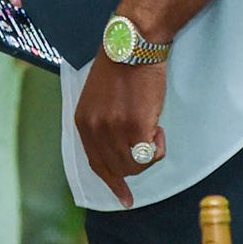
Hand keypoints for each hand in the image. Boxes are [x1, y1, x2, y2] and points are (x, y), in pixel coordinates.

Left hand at [74, 54, 167, 206]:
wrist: (133, 46)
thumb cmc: (120, 67)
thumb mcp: (96, 98)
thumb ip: (101, 125)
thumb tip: (115, 150)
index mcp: (83, 122)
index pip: (96, 164)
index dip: (112, 182)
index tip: (124, 197)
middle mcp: (95, 130)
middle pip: (118, 169)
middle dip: (137, 162)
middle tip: (149, 138)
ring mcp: (115, 130)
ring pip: (136, 166)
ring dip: (149, 153)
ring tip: (152, 126)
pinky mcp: (136, 128)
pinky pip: (152, 155)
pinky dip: (159, 146)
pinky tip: (158, 126)